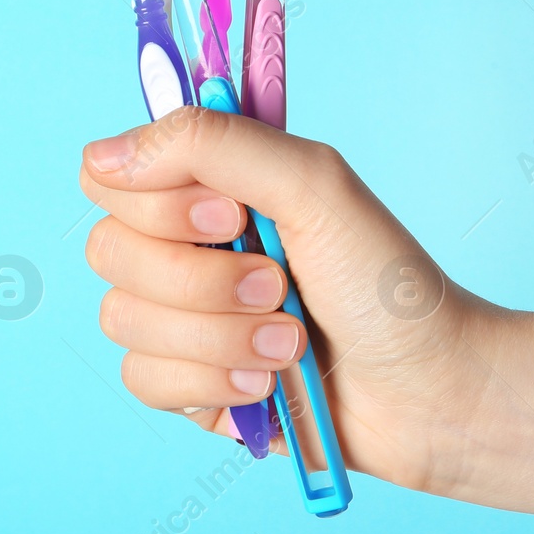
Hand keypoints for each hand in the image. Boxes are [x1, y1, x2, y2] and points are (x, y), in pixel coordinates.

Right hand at [79, 106, 511, 496]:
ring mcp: (180, 319)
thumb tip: (105, 154)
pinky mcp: (186, 384)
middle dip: (202, 279)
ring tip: (289, 342)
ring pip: (123, 319)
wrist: (428, 389)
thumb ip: (213, 145)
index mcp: (206, 187)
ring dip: (219, 335)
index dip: (156, 200)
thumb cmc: (385, 281)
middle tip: (279, 285)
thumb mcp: (313, 183)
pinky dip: (214, 382)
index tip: (232, 215)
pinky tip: (268, 383)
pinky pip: (144, 380)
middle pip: (109, 250)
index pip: (109, 174)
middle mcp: (182, 247)